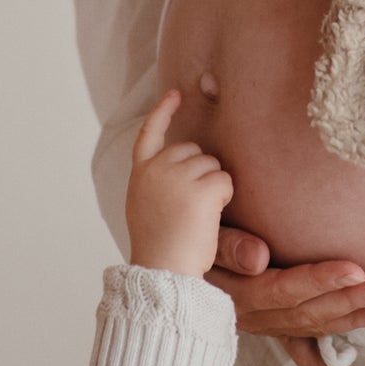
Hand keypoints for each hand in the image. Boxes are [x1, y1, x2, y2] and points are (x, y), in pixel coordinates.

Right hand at [125, 92, 234, 279]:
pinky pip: (225, 180)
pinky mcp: (200, 187)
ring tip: (196, 217)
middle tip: (190, 209)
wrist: (162, 271)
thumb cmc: (161, 249)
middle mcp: (156, 169)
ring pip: (212, 165)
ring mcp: (177, 175)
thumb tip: (181, 167)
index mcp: (140, 175)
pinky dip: (224, 198)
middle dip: (200, 172)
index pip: (149, 134)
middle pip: (193, 150)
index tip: (174, 94)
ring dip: (213, 187)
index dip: (162, 112)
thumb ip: (158, 183)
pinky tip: (210, 216)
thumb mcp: (147, 208)